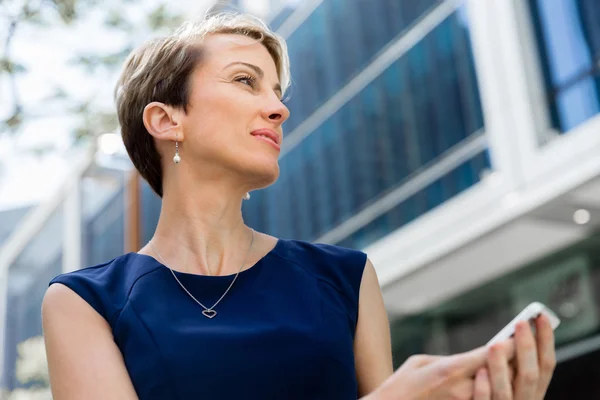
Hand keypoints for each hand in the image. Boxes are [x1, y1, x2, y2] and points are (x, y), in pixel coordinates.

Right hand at [369, 340, 514, 399]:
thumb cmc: (402, 385)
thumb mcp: (423, 362)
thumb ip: (451, 359)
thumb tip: (471, 359)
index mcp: (451, 369)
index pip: (491, 353)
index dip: (511, 343)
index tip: (523, 332)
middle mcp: (463, 389)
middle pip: (502, 372)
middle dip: (516, 358)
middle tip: (530, 344)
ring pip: (500, 389)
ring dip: (511, 376)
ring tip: (521, 365)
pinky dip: (496, 393)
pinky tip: (504, 385)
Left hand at [481, 314, 556, 399]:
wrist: (449, 398)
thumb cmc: (473, 384)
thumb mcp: (498, 374)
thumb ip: (506, 361)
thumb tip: (516, 335)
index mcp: (530, 392)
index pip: (545, 366)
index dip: (546, 341)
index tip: (542, 316)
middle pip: (530, 377)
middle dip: (527, 348)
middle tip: (521, 323)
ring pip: (505, 393)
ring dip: (501, 367)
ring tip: (495, 345)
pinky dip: (484, 389)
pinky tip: (480, 372)